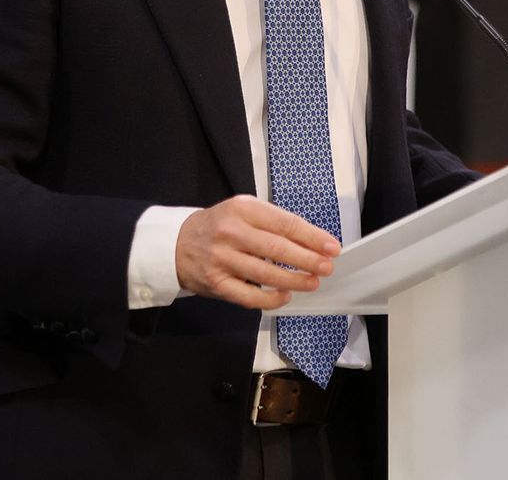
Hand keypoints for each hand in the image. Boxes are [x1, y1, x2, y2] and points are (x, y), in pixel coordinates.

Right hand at [175, 195, 340, 309]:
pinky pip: (249, 296)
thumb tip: (311, 242)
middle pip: (277, 249)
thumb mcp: (242, 211)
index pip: (284, 223)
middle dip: (308, 260)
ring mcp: (222, 258)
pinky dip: (271, 299)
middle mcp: (231, 232)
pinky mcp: (216, 282)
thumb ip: (272, 223)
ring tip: (312, 282)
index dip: (312, 237)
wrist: (177, 243)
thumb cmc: (218, 226)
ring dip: (294, 280)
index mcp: (242, 208)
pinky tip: (284, 296)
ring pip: (266, 274)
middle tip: (326, 267)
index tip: (331, 246)